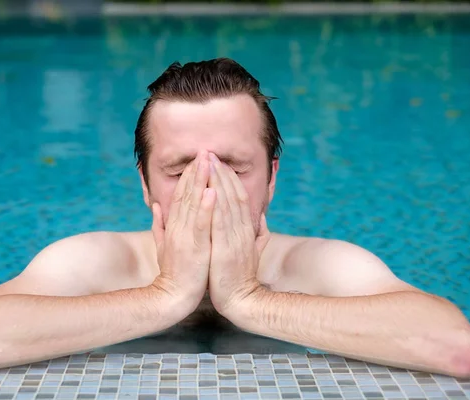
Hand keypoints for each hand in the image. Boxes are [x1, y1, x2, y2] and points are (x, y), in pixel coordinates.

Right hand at [150, 150, 215, 312]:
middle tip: (205, 150)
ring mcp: (184, 237)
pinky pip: (200, 224)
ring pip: (193, 204)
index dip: (189, 176)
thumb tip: (156, 206)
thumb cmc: (173, 274)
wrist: (172, 298)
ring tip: (208, 162)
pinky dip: (206, 207)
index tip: (198, 160)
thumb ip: (159, 225)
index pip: (180, 196)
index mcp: (172, 226)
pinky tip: (211, 191)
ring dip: (201, 181)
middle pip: (186, 194)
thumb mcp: (162, 246)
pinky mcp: (194, 248)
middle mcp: (177, 227)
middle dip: (196, 171)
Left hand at [207, 153, 270, 315]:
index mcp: (247, 229)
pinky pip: (221, 223)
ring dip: (218, 181)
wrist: (241, 301)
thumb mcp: (253, 251)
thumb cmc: (240, 277)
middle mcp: (244, 230)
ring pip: (228, 203)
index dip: (229, 178)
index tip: (217, 162)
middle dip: (221, 172)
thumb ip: (258, 234)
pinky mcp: (227, 250)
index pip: (239, 197)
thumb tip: (261, 218)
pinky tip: (210, 190)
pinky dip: (216, 205)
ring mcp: (236, 239)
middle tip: (210, 153)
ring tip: (208, 163)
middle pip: (234, 194)